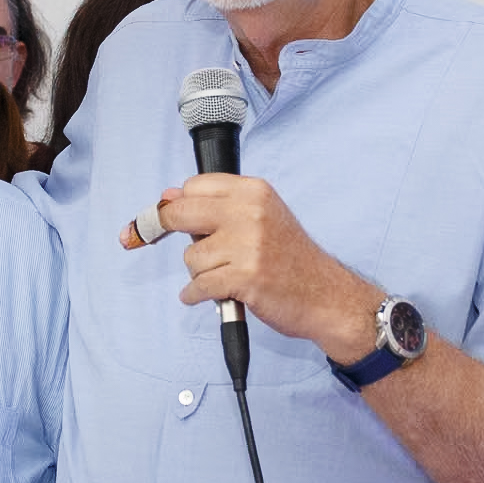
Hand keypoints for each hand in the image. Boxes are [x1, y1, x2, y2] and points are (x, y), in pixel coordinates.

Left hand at [140, 174, 380, 359]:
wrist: (327, 296)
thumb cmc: (291, 260)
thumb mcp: (262, 218)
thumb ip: (218, 207)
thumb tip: (168, 197)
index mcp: (254, 191)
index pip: (194, 186)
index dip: (172, 204)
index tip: (157, 218)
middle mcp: (251, 212)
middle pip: (179, 213)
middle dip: (161, 229)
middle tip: (156, 240)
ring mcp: (249, 245)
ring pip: (191, 257)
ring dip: (200, 273)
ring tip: (225, 276)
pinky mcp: (245, 277)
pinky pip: (198, 287)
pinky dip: (197, 295)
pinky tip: (213, 295)